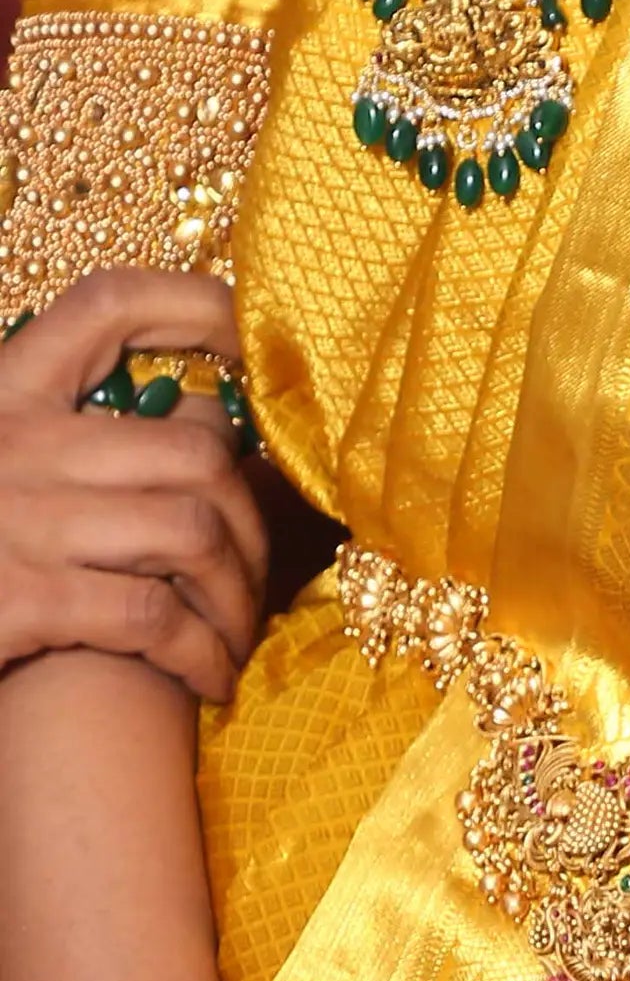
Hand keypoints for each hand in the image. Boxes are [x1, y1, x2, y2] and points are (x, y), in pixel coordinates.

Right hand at [0, 268, 266, 701]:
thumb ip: (76, 441)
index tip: (250, 336)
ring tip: (235, 634)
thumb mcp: (7, 466)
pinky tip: (208, 676)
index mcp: (4, 394)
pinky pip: (154, 616)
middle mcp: (12, 442)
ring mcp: (16, 520)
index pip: (107, 306)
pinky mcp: (18, 599)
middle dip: (252, 521)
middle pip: (194, 449)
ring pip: (193, 532)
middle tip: (254, 575)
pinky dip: (201, 651)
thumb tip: (209, 422)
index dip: (196, 303)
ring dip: (238, 594)